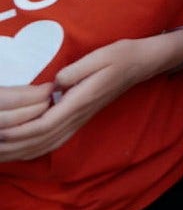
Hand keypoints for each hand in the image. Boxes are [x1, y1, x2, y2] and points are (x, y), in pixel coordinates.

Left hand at [0, 36, 174, 160]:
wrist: (141, 64)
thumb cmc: (120, 56)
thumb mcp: (100, 56)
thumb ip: (76, 70)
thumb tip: (55, 84)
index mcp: (80, 101)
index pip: (45, 123)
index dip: (20, 131)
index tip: (1, 131)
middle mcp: (79, 115)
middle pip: (42, 139)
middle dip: (15, 145)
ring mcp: (79, 120)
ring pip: (47, 144)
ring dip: (22, 151)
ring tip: (2, 152)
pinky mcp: (79, 119)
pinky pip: (54, 141)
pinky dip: (35, 149)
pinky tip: (22, 151)